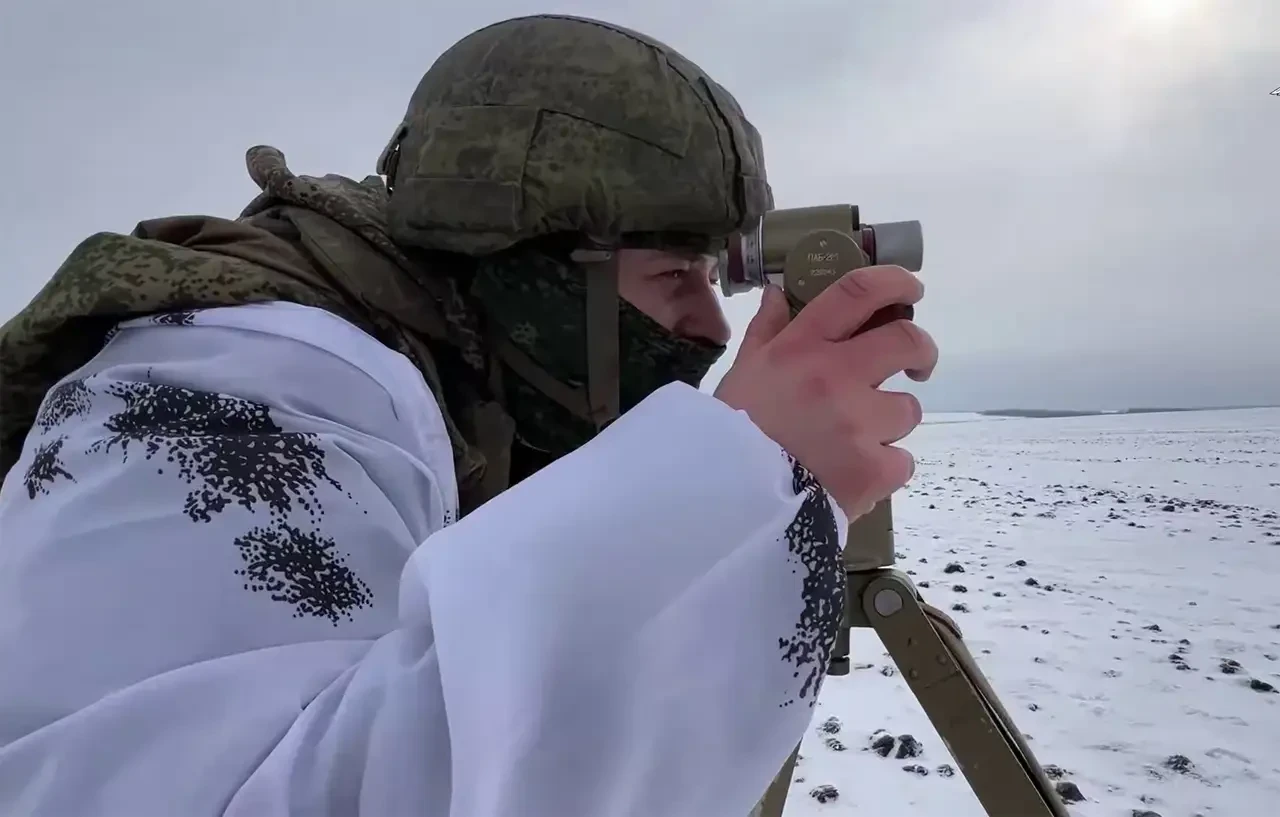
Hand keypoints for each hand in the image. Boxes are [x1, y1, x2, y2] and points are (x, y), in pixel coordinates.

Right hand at [714, 265, 937, 519]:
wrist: (730, 504)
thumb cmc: (732, 433)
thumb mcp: (741, 373)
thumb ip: (766, 331)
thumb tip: (778, 293)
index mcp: (801, 348)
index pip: (858, 292)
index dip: (895, 282)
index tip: (910, 291)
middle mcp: (835, 376)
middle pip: (907, 341)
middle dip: (921, 351)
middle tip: (915, 365)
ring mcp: (859, 424)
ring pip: (907, 410)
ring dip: (889, 423)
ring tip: (854, 443)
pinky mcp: (875, 469)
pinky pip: (902, 461)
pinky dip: (884, 469)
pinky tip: (854, 476)